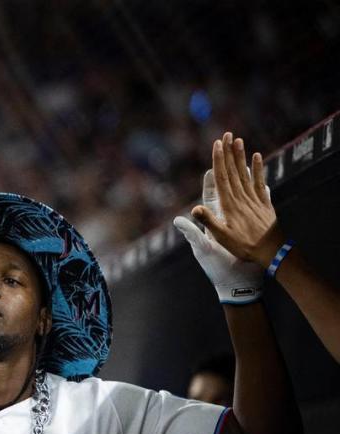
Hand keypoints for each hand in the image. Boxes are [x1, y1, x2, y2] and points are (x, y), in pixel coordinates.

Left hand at [174, 166, 263, 303]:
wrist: (237, 283)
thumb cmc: (218, 268)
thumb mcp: (204, 249)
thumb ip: (191, 234)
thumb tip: (177, 220)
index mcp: (211, 220)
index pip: (212, 193)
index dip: (213, 176)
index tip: (213, 158)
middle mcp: (223, 217)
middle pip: (226, 186)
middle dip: (227, 166)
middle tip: (228, 145)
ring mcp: (237, 221)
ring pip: (240, 192)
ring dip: (243, 174)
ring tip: (245, 155)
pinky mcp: (248, 227)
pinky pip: (254, 203)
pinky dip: (258, 190)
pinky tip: (262, 181)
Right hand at [192, 132, 285, 265]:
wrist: (270, 251)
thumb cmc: (243, 246)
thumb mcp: (221, 237)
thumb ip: (208, 222)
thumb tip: (193, 210)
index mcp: (229, 204)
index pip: (222, 178)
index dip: (219, 160)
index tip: (217, 144)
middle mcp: (241, 198)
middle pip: (233, 171)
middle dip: (229, 152)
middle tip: (227, 135)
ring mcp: (253, 199)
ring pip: (245, 173)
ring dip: (241, 157)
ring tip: (238, 141)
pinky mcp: (264, 202)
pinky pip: (260, 182)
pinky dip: (259, 168)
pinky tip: (258, 157)